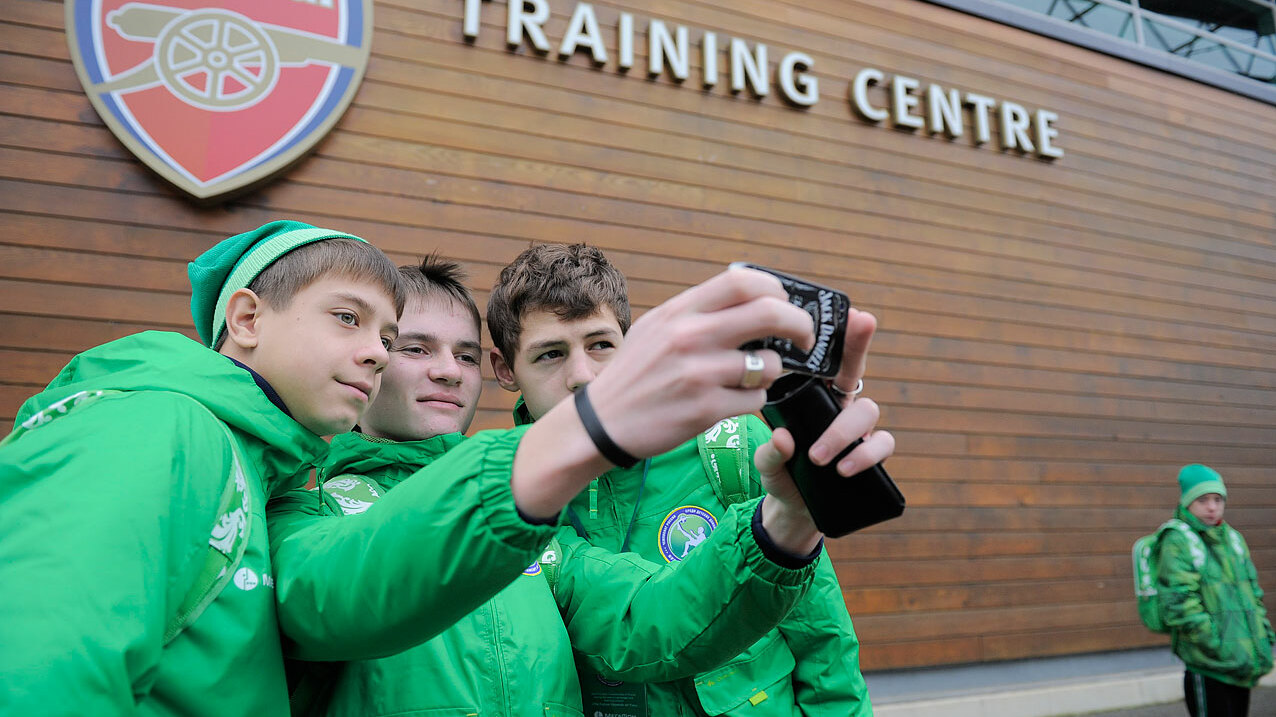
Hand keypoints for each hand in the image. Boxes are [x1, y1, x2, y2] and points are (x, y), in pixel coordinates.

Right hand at [581, 267, 815, 456]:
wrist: (602, 423)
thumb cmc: (636, 373)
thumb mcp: (657, 327)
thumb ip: (699, 311)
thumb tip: (753, 299)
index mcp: (680, 311)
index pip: (744, 282)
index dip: (776, 289)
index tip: (785, 304)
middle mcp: (690, 336)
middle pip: (770, 314)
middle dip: (799, 325)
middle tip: (803, 338)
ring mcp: (699, 374)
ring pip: (769, 364)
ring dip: (770, 372)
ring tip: (749, 377)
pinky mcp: (705, 410)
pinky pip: (756, 399)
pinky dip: (752, 400)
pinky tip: (731, 401)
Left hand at [753, 309, 894, 553]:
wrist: (794, 511)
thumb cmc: (781, 472)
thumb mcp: (766, 463)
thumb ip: (771, 452)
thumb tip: (783, 439)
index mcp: (812, 397)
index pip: (825, 362)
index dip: (840, 335)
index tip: (850, 309)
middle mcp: (839, 406)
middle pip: (855, 369)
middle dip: (860, 343)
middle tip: (863, 321)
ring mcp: (857, 430)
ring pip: (868, 410)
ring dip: (843, 431)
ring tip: (818, 457)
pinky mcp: (870, 457)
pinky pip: (883, 444)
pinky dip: (866, 455)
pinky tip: (845, 469)